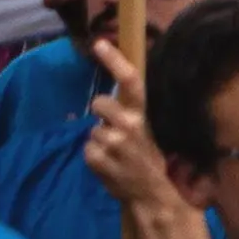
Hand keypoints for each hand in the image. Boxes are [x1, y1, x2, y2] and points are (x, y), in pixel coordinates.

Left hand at [82, 42, 178, 208]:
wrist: (152, 194)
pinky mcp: (96, 158)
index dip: (114, 61)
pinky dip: (95, 157)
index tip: (99, 44)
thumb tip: (110, 96)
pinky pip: (87, 149)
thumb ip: (131, 113)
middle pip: (99, 102)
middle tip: (113, 127)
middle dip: (101, 111)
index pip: (130, 81)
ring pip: (92, 130)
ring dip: (100, 141)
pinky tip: (109, 165)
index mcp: (143, 115)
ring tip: (116, 154)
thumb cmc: (150, 160)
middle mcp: (128, 125)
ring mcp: (111, 142)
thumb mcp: (149, 132)